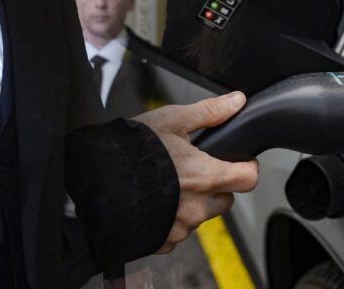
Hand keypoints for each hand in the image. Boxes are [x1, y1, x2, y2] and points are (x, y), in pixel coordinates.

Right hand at [134, 91, 257, 252]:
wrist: (95, 181)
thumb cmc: (130, 150)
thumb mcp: (170, 120)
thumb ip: (208, 112)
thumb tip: (237, 101)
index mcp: (204, 176)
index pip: (248, 179)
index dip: (246, 167)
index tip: (238, 161)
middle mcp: (196, 207)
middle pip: (224, 199)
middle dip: (214, 185)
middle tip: (191, 169)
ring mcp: (180, 227)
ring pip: (199, 216)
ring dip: (190, 203)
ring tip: (165, 184)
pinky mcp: (163, 241)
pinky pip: (177, 232)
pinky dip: (170, 219)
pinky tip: (154, 201)